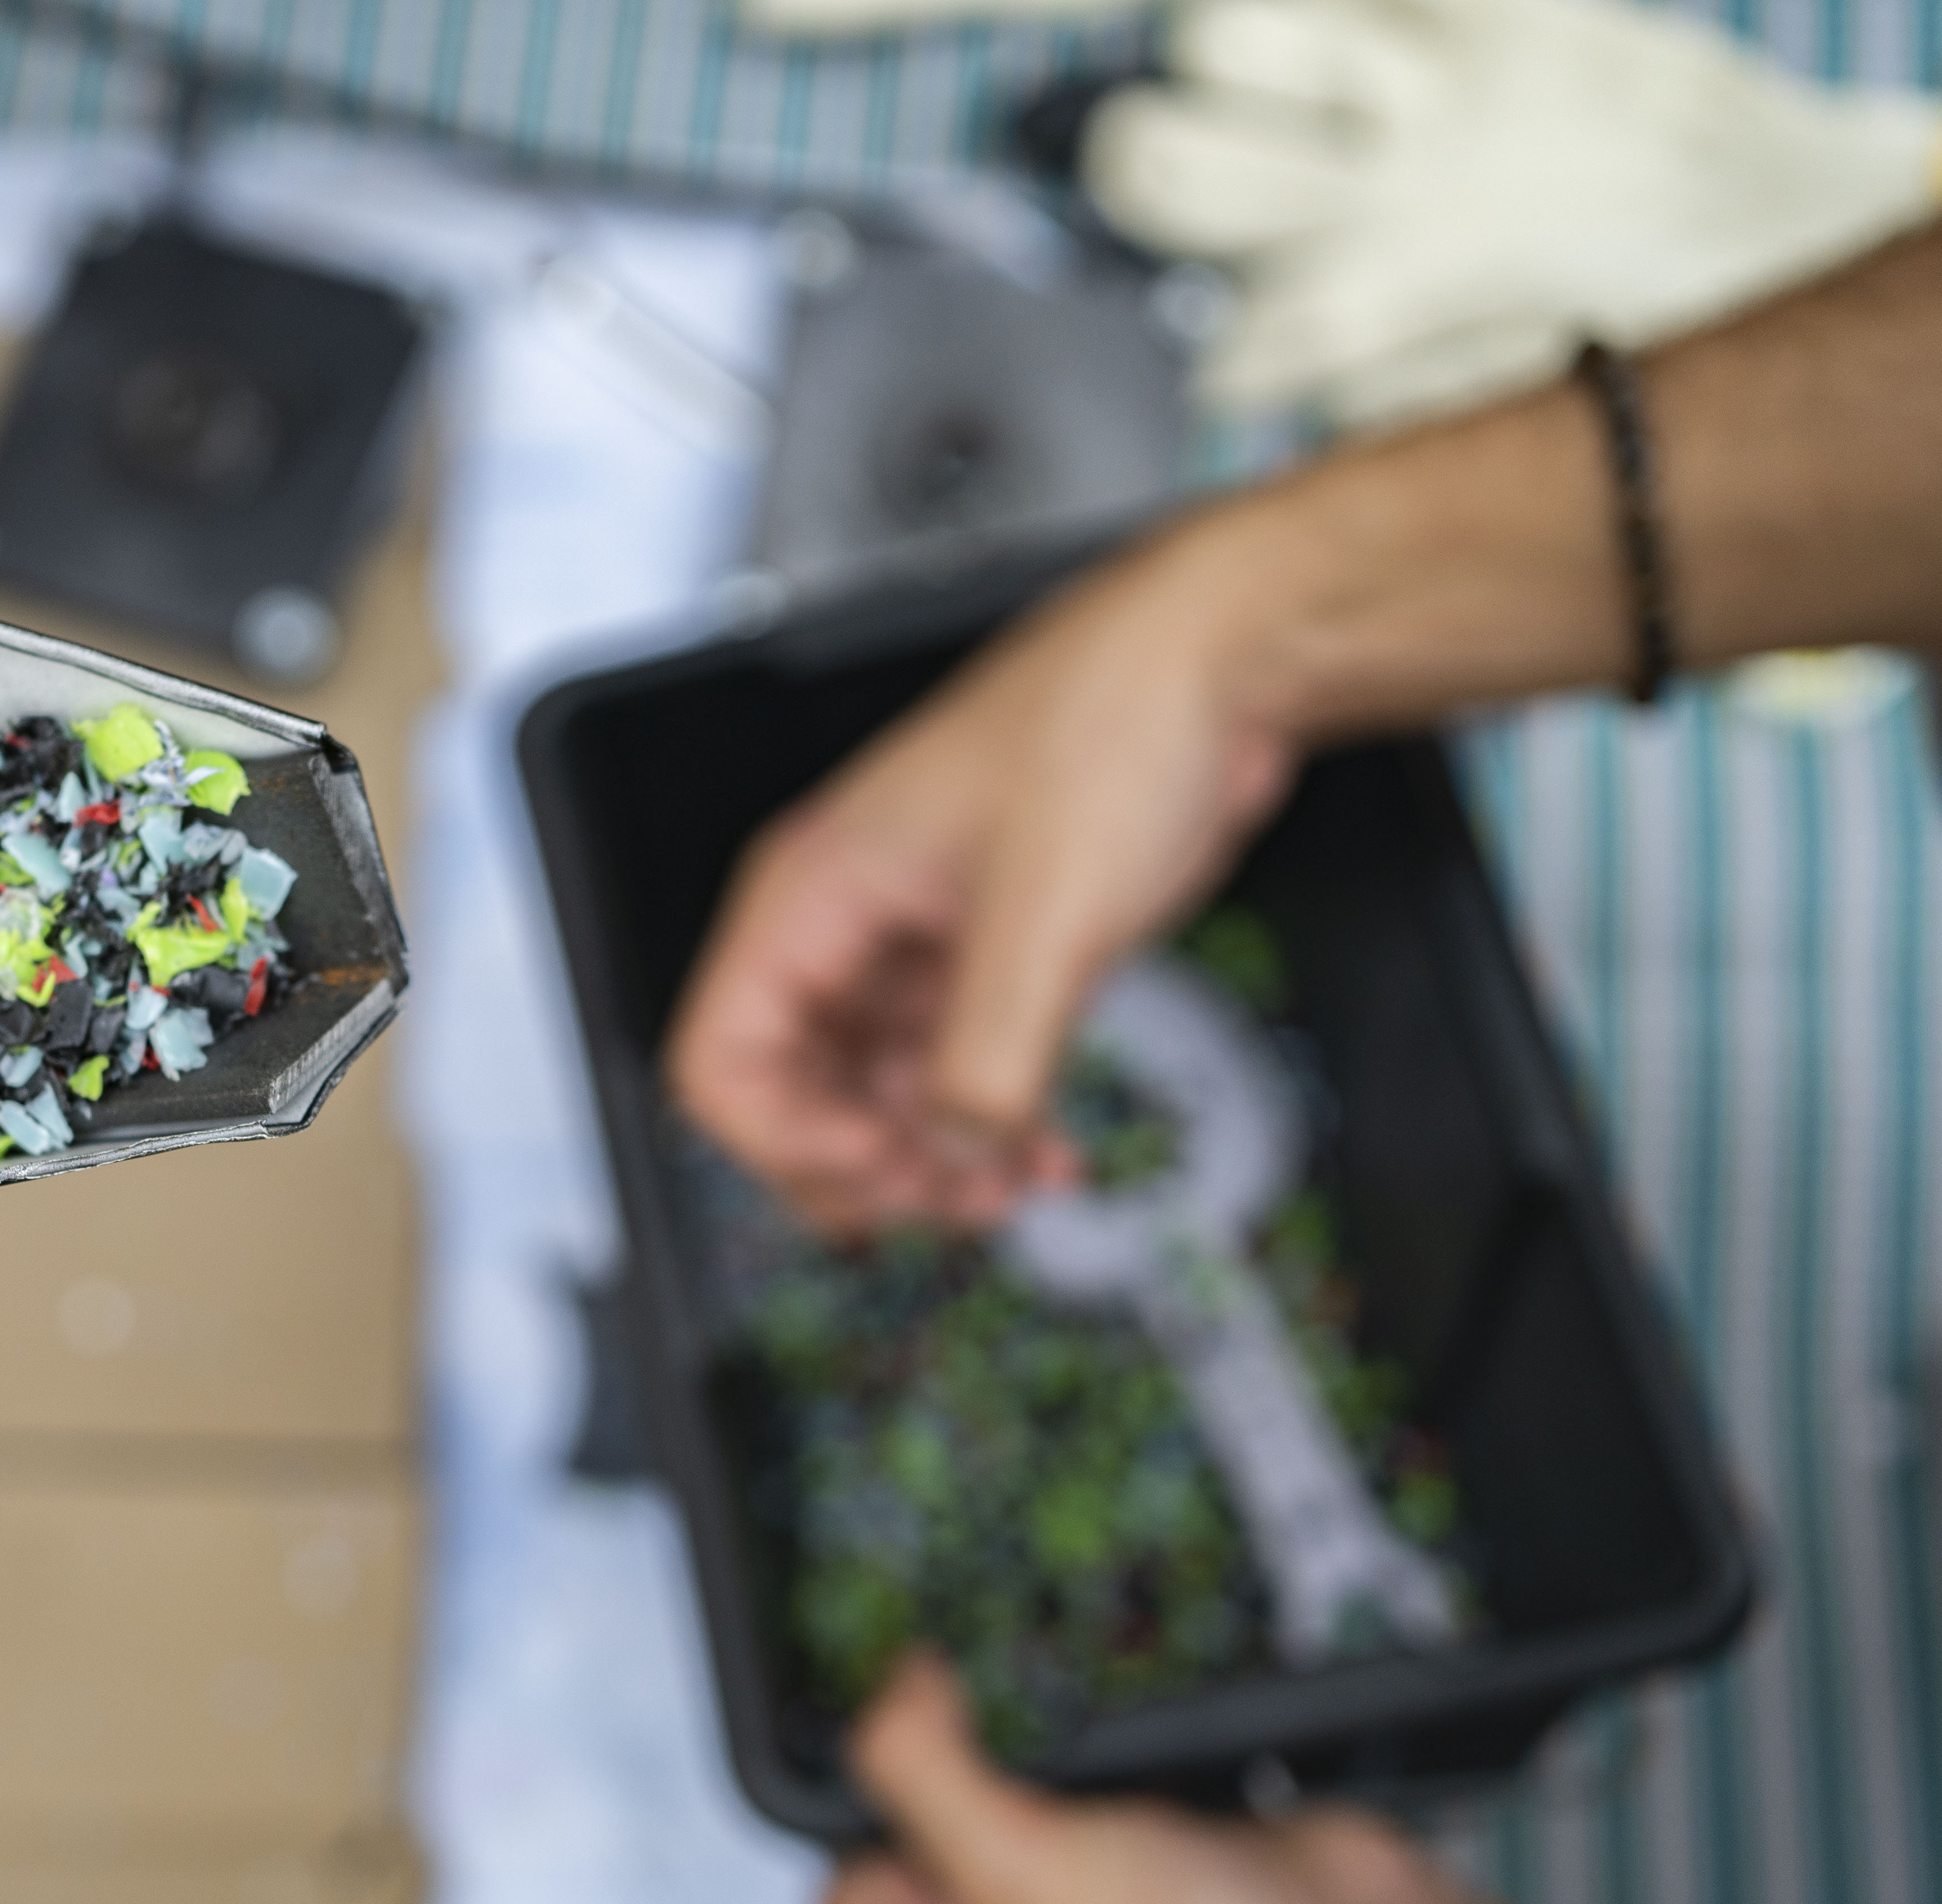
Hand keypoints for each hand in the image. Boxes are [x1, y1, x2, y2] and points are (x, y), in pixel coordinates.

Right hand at [666, 525, 1303, 1233]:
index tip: (885, 1171)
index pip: (725, 1059)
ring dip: (934, 1159)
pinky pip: (953, 1070)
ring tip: (1008, 1190)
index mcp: (815, 890)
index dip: (790, 1140)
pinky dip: (988, 1126)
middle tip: (954, 1203)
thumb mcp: (1043, 916)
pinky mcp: (988, 955)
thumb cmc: (1109, 725)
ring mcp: (917, 941)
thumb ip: (987, 1058)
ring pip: (875, 1093)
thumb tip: (960, 1153)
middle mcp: (849, 920)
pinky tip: (1042, 1155)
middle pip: (792, 1093)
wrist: (1216, 662)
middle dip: (866, 1166)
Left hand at [829, 1659, 1941, 1903]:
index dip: (891, 1859)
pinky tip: (1137, 1779)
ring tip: (1092, 1794)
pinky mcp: (1149, 1871)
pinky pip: (1079, 1796)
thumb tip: (888, 1683)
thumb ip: (914, 1769)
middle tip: (1045, 1824)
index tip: (966, 1846)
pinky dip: (1100, 1771)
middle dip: (968, 1809)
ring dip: (1034, 1776)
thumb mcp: (1013, 1868)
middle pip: (919, 1851)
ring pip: (1002, 1812)